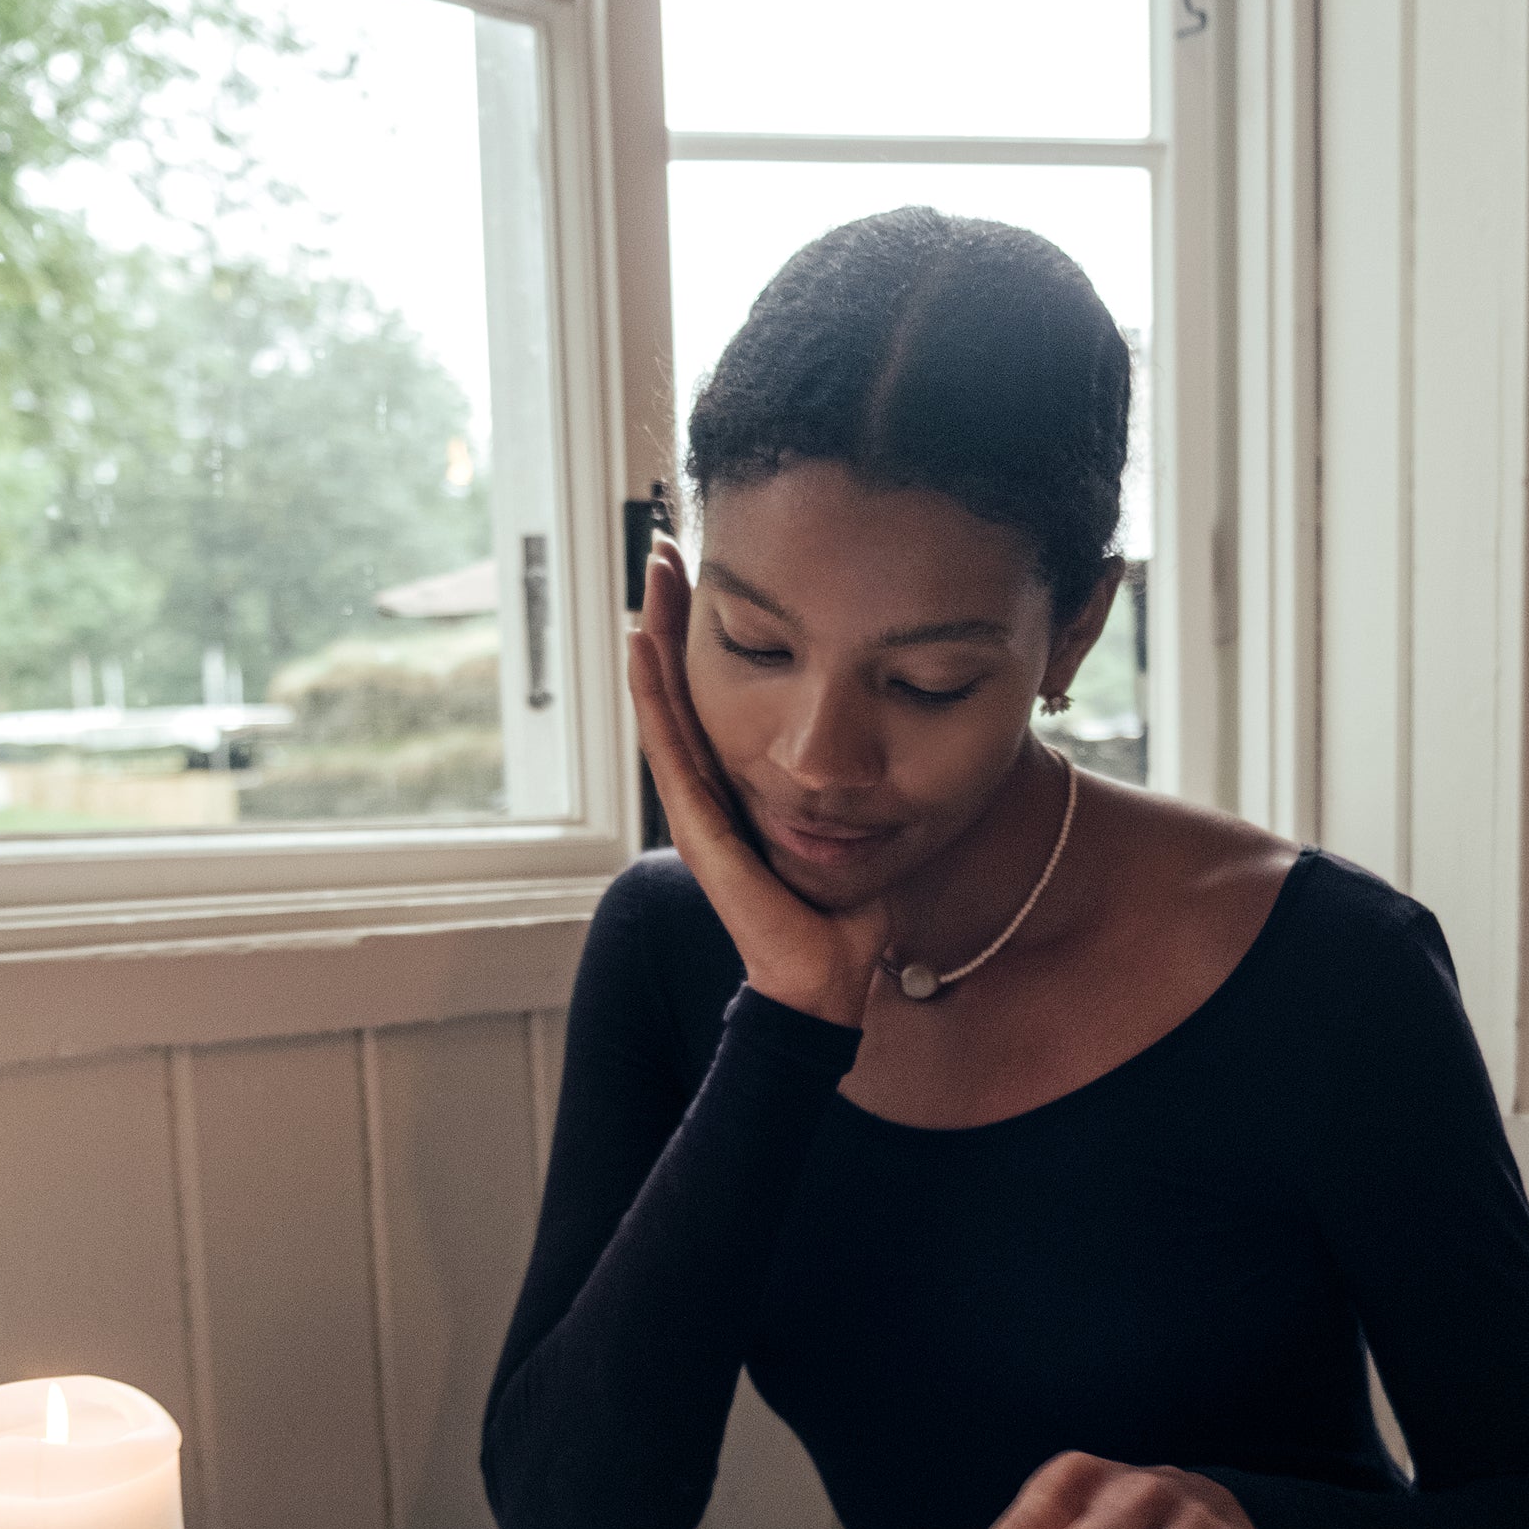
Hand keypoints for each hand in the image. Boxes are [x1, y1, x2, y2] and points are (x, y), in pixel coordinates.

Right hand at [629, 540, 888, 1027]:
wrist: (828, 979)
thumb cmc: (842, 919)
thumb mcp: (854, 831)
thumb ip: (853, 795)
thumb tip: (885, 760)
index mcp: (744, 789)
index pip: (719, 697)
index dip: (708, 637)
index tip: (709, 574)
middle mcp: (713, 791)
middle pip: (684, 687)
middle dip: (673, 618)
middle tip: (665, 548)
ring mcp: (700, 808)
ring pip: (669, 705)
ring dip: (656, 637)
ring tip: (649, 576)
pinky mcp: (700, 827)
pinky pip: (673, 747)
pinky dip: (655, 694)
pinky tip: (643, 644)